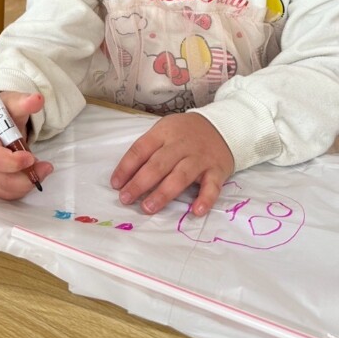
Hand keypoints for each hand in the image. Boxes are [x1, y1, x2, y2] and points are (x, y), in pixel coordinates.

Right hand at [0, 91, 51, 199]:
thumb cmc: (3, 113)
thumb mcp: (14, 104)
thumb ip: (25, 103)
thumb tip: (37, 100)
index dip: (11, 161)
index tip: (31, 157)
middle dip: (23, 177)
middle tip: (44, 167)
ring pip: (1, 188)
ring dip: (25, 184)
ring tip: (40, 170)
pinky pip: (3, 194)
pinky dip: (20, 190)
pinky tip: (31, 177)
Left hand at [110, 113, 233, 216]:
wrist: (223, 126)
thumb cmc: (185, 133)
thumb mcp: (164, 131)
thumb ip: (149, 150)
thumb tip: (126, 176)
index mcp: (163, 133)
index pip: (141, 149)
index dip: (126, 167)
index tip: (116, 184)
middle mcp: (181, 145)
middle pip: (158, 164)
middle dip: (140, 183)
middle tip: (126, 199)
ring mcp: (200, 157)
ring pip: (180, 176)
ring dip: (163, 193)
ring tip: (148, 208)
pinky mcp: (217, 170)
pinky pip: (212, 186)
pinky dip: (205, 199)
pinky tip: (195, 211)